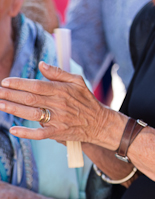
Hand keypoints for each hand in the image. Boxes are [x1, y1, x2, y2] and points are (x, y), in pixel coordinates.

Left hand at [0, 62, 118, 146]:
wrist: (100, 123)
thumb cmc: (87, 100)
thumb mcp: (78, 81)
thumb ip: (58, 73)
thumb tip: (41, 64)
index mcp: (63, 90)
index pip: (37, 85)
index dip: (20, 83)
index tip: (5, 82)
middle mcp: (59, 104)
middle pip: (31, 98)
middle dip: (11, 95)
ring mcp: (58, 119)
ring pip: (32, 114)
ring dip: (14, 109)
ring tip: (0, 105)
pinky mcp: (58, 133)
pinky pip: (39, 134)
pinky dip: (26, 133)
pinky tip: (13, 130)